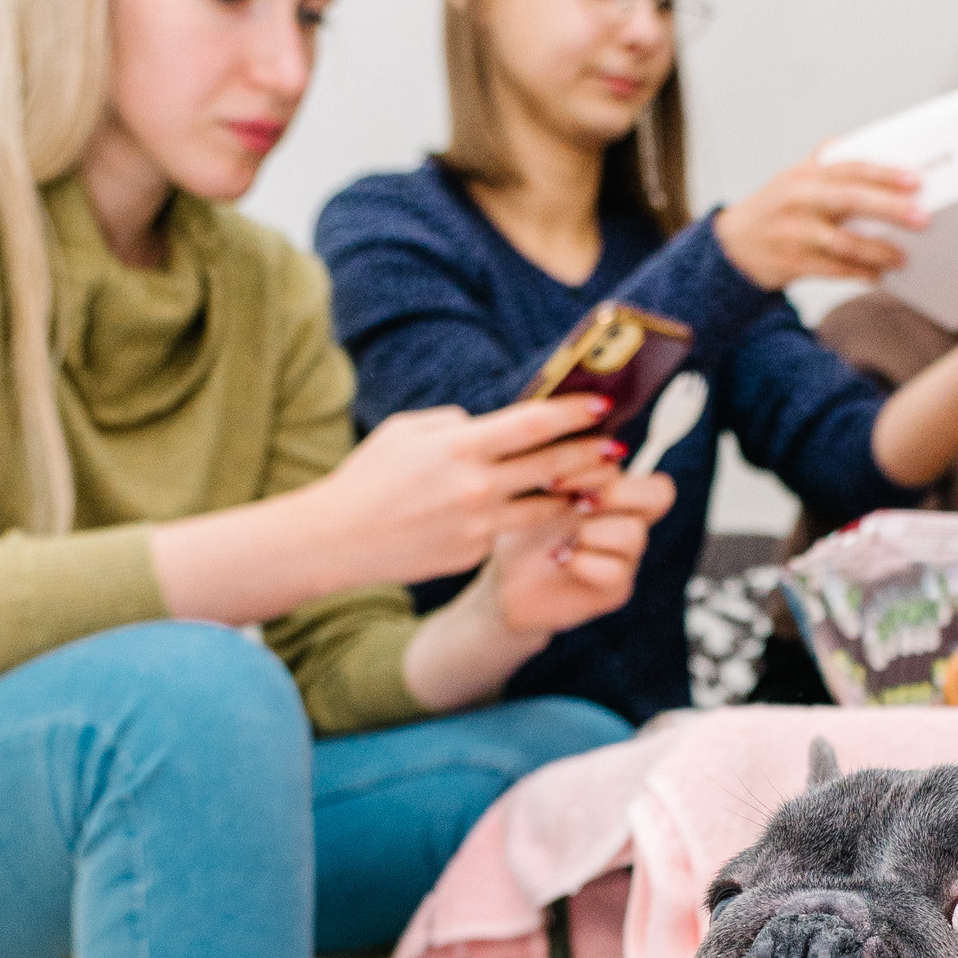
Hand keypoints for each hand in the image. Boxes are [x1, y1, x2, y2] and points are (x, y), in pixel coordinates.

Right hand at [147, 392, 618, 633]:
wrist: (339, 539)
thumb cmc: (370, 477)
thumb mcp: (406, 432)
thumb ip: (454, 423)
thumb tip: (489, 422)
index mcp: (459, 445)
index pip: (533, 423)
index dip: (573, 412)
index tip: (602, 404)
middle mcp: (476, 485)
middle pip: (553, 465)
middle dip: (592, 454)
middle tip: (617, 447)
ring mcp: (479, 524)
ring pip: (548, 507)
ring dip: (577, 495)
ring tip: (597, 484)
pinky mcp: (475, 553)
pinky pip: (517, 533)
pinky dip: (540, 523)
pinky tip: (556, 514)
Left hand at [475, 457, 675, 639]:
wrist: (504, 579)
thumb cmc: (521, 526)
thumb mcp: (536, 485)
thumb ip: (559, 457)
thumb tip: (567, 424)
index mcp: (616, 492)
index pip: (644, 465)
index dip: (608, 463)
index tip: (558, 473)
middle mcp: (628, 521)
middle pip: (660, 493)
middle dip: (614, 491)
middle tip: (575, 502)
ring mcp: (626, 558)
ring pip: (634, 533)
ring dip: (592, 530)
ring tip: (560, 537)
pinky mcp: (613, 590)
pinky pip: (615, 571)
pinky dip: (581, 562)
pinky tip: (556, 558)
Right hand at [713, 154, 923, 291]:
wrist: (733, 247)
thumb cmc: (774, 209)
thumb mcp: (794, 179)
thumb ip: (825, 163)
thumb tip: (862, 143)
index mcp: (805, 175)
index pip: (850, 168)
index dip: (884, 173)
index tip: (915, 180)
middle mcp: (799, 200)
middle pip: (851, 200)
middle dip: (890, 209)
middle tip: (922, 218)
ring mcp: (795, 233)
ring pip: (845, 242)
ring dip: (878, 251)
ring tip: (902, 257)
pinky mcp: (793, 262)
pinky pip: (835, 270)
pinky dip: (860, 274)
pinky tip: (878, 275)